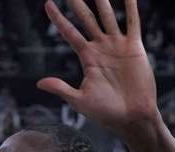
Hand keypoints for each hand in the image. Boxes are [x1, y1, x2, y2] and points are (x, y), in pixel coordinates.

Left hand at [37, 0, 158, 135]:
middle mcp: (101, 47)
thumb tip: (39, 83)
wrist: (131, 117)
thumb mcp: (79, 100)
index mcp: (87, 58)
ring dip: (102, 0)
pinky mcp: (135, 47)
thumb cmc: (105, 112)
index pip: (69, 32)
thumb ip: (61, 88)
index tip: (47, 3)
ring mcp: (117, 46)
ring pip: (107, 16)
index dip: (58, 18)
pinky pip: (132, 23)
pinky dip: (130, 8)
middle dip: (77, 3)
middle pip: (86, 19)